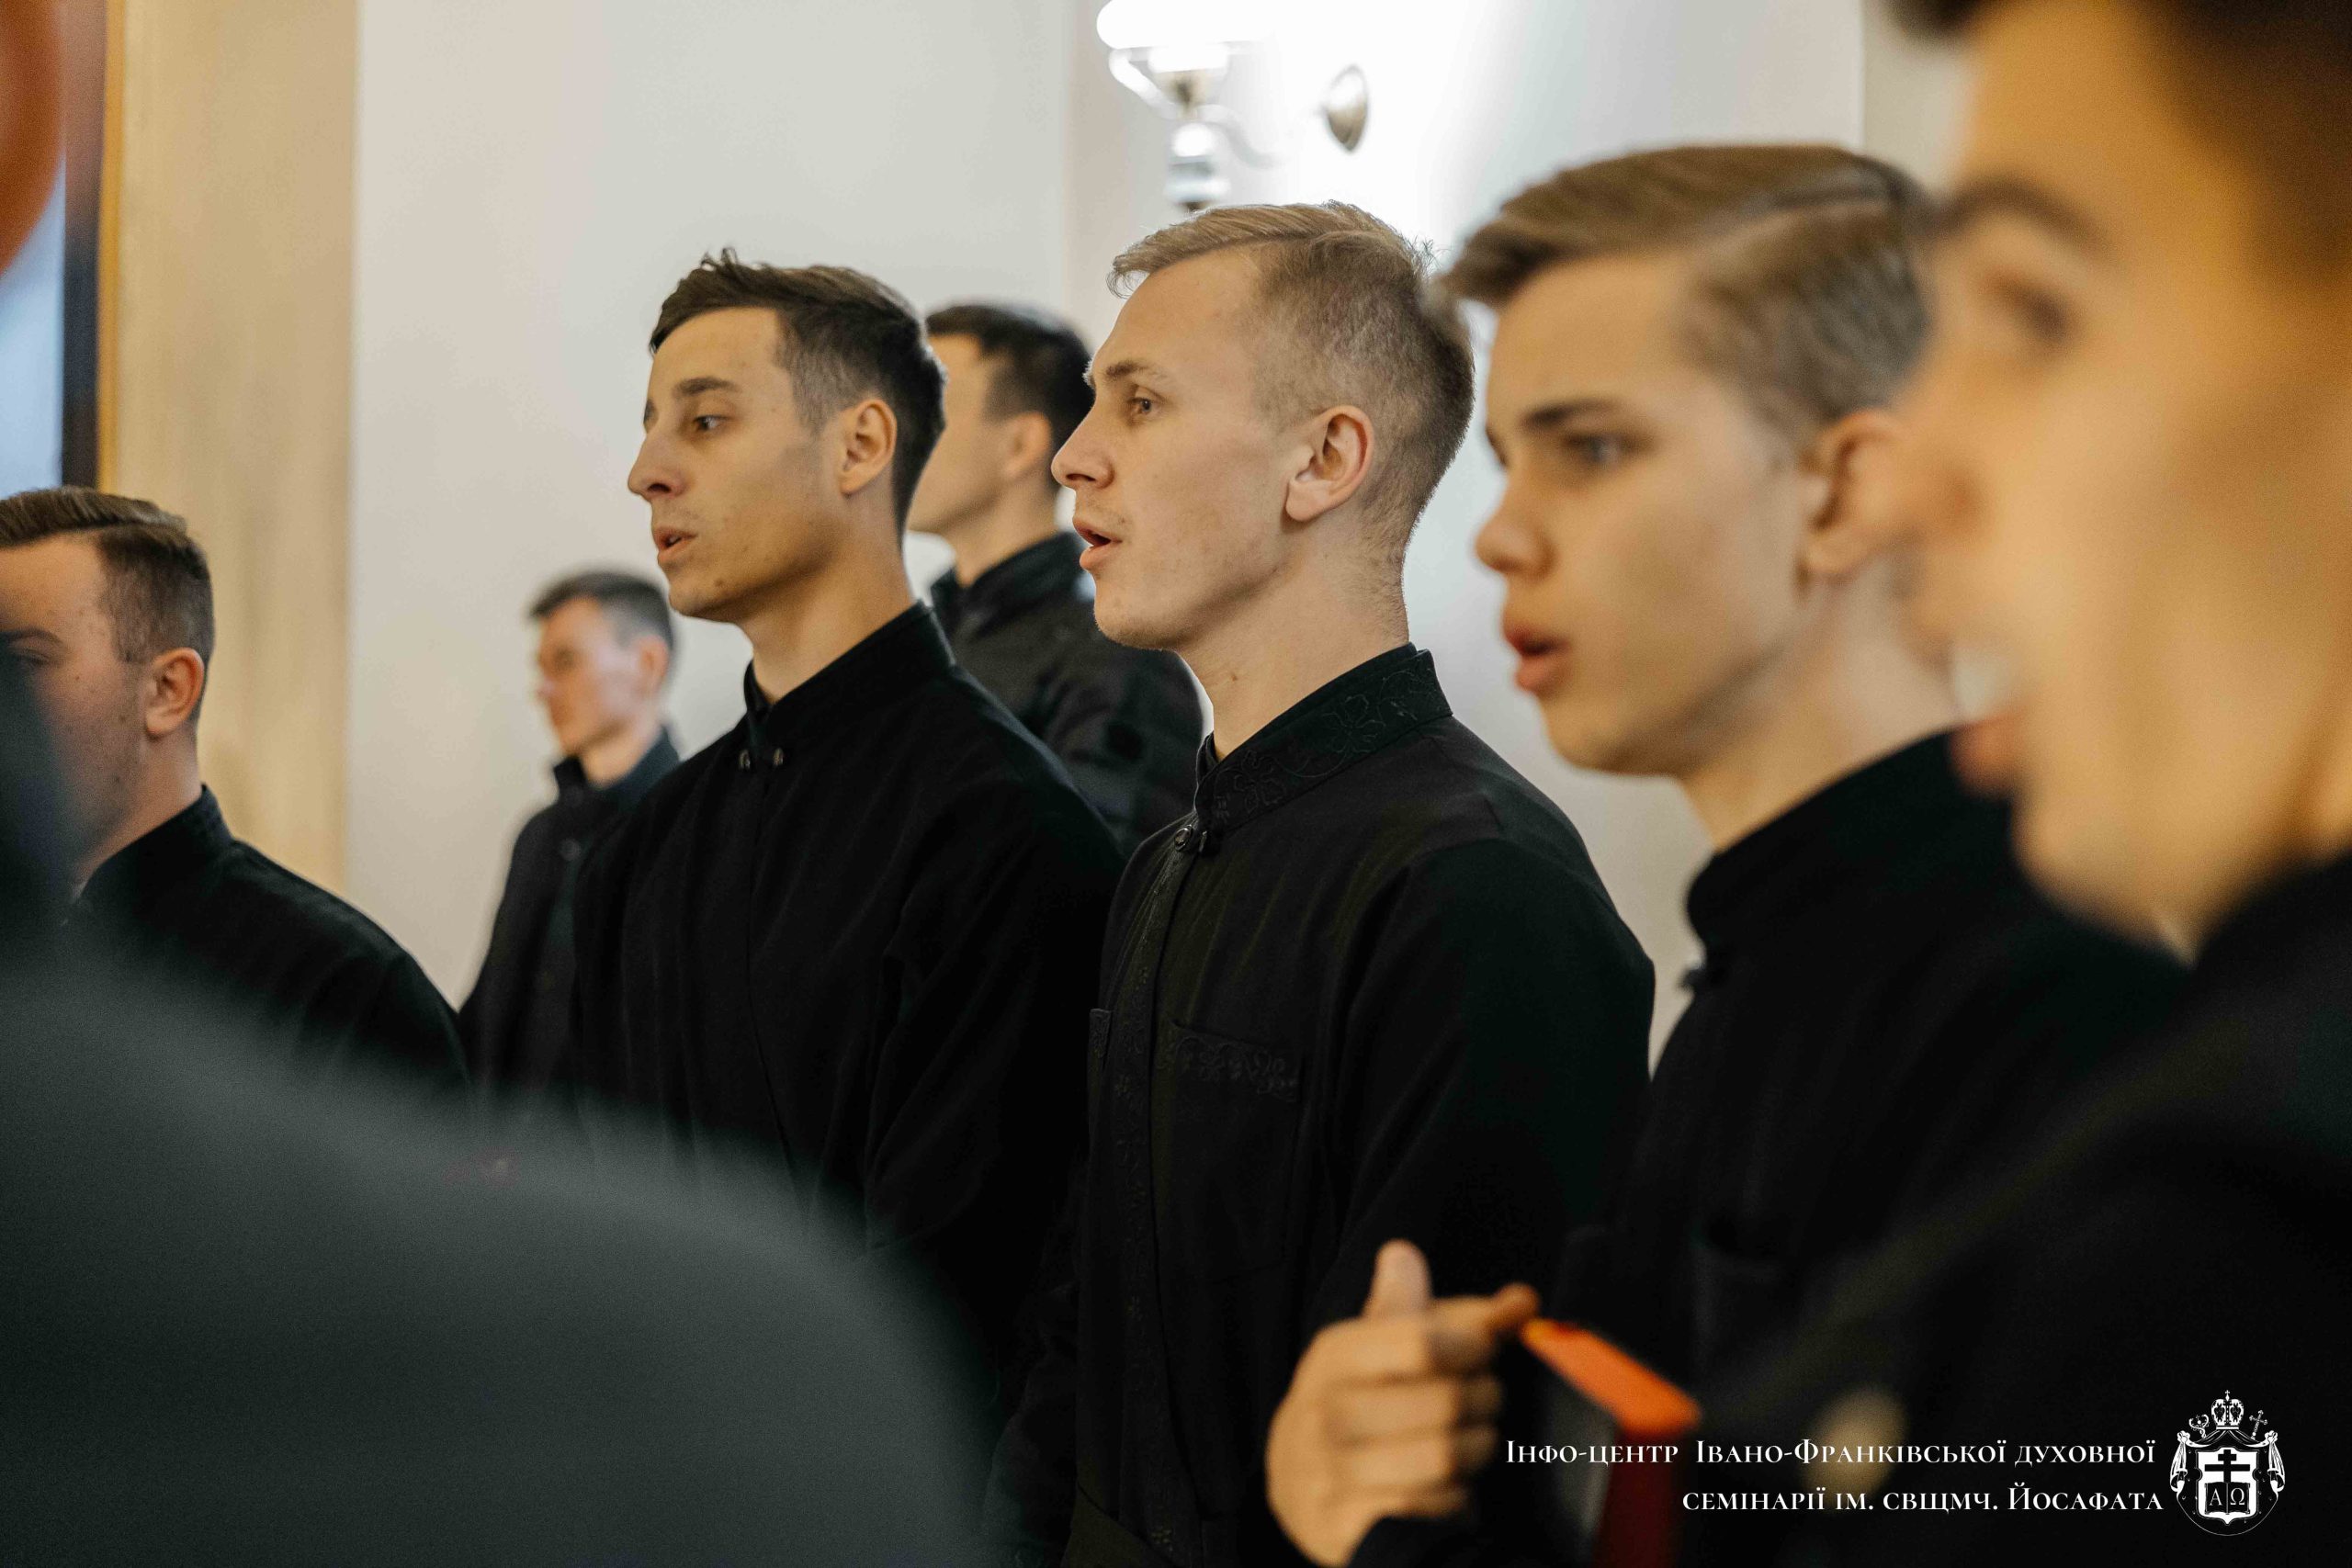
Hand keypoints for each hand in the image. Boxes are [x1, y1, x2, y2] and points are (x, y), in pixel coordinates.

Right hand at [1266, 1240, 1539, 1566]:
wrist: (1298, 1476)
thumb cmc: (1364, 1396)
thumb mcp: (1393, 1345)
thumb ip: (1458, 1318)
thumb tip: (1522, 1300)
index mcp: (1335, 1355)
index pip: (1422, 1342)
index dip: (1472, 1345)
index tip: (1486, 1350)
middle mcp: (1324, 1412)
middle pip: (1444, 1401)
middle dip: (1485, 1398)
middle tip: (1489, 1397)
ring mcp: (1328, 1473)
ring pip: (1442, 1458)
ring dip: (1478, 1447)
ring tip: (1478, 1438)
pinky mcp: (1342, 1526)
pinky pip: (1430, 1508)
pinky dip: (1455, 1496)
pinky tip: (1451, 1484)